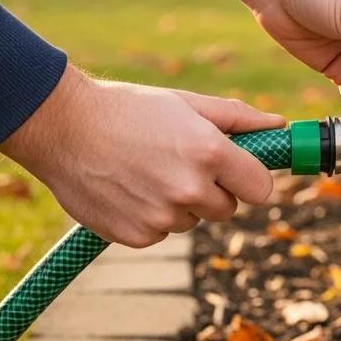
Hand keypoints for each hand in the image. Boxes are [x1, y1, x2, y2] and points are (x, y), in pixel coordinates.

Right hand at [0, 66, 284, 246]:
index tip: (237, 172)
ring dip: (180, 204)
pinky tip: (129, 189)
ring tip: (147, 171)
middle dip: (213, 190)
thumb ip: (238, 118)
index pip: (261, 189)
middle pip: (228, 208)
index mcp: (210, 153)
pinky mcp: (138, 236)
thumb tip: (279, 126)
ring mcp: (163, 217)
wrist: (62, 127)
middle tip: (180, 163)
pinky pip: (161, 232)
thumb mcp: (187, 103)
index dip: (250, 180)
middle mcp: (190, 189)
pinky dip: (151, 217)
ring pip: (193, 221)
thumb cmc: (129, 110)